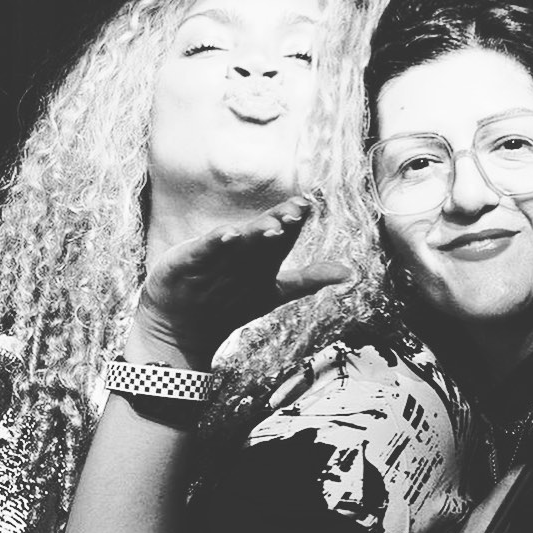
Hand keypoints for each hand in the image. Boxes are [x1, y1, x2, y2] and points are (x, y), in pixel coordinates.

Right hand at [129, 196, 350, 366]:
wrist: (182, 327)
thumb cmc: (231, 302)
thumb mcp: (274, 291)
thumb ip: (309, 279)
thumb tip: (349, 272)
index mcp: (259, 255)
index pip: (280, 233)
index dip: (293, 220)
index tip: (307, 206)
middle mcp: (239, 252)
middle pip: (262, 233)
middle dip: (278, 221)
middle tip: (295, 210)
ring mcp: (214, 257)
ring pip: (239, 242)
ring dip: (254, 232)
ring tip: (272, 225)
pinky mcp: (189, 262)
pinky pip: (205, 252)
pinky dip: (216, 243)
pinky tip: (230, 235)